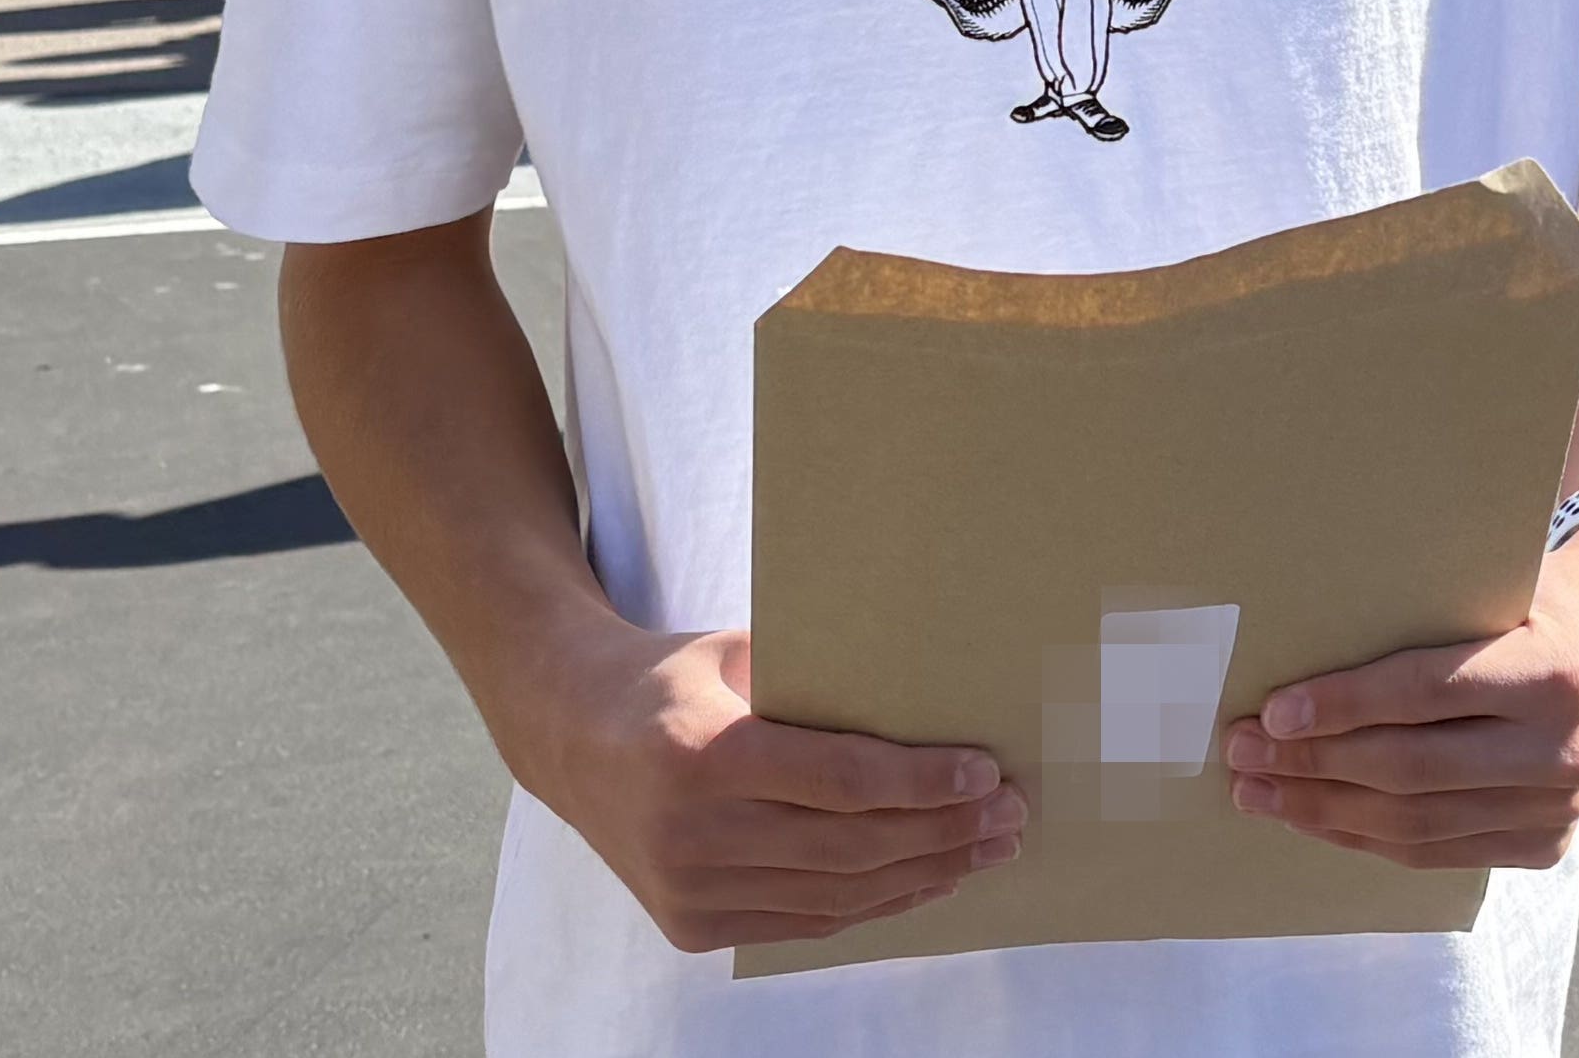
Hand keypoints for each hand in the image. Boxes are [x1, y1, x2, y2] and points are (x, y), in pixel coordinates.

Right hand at [512, 621, 1019, 953]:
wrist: (568, 736)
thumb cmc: (670, 680)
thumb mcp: (735, 653)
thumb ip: (816, 683)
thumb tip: (933, 696)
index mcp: (703, 753)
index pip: (842, 781)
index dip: (924, 782)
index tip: (987, 774)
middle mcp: (691, 832)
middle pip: (850, 847)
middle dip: (944, 834)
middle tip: (1009, 816)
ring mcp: (687, 888)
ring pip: (835, 897)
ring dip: (923, 876)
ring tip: (985, 850)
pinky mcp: (689, 925)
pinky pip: (803, 922)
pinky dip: (872, 904)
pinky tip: (923, 879)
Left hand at [1222, 520, 1578, 871]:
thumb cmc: (1539, 599)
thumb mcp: (1497, 585)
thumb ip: (1422, 616)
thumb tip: (1299, 639)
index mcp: (1551, 672)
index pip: (1426, 695)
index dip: (1343, 706)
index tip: (1271, 712)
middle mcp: (1561, 749)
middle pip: (1411, 771)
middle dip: (1311, 766)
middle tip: (1241, 752)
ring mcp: (1558, 807)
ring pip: (1416, 824)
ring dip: (1324, 811)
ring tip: (1258, 792)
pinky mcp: (1546, 842)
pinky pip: (1438, 851)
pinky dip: (1368, 837)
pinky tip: (1317, 818)